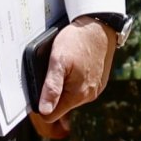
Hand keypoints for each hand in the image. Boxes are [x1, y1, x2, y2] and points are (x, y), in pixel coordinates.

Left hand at [31, 17, 119, 137]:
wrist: (99, 25)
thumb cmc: (77, 40)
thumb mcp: (57, 61)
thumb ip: (51, 87)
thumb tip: (44, 111)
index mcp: (77, 95)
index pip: (51, 115)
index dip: (41, 104)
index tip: (40, 87)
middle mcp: (89, 96)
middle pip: (62, 106)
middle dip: (53, 93)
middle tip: (53, 70)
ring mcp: (96, 89)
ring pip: (71, 97)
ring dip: (65, 86)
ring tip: (65, 65)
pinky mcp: (100, 82)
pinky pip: (82, 88)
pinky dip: (76, 80)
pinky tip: (75, 65)